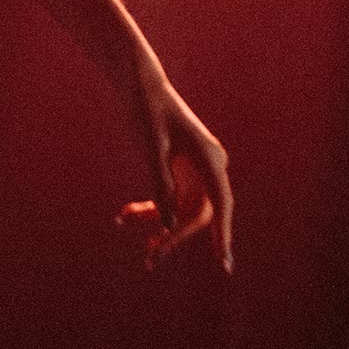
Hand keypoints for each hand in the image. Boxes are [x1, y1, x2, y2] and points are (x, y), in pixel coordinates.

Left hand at [117, 72, 233, 273]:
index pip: (220, 204)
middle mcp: (209, 165)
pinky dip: (149, 207)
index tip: (225, 264)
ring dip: (159, 225)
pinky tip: (123, 216)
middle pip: (198, 213)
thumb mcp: (150, 148)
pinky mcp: (180, 168)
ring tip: (135, 240)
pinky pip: (170, 196)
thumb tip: (168, 225)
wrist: (139, 83)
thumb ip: (160, 185)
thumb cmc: (146, 110)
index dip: (223, 236)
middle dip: (175, 237)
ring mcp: (196, 168)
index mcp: (209, 158)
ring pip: (182, 209)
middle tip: (150, 259)